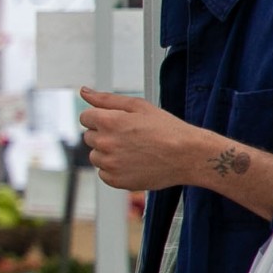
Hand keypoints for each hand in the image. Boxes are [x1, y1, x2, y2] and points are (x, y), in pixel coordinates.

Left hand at [78, 87, 202, 191]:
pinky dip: (114, 169)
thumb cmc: (166, 129)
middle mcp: (105, 143)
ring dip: (108, 153)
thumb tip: (84, 92)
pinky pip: (104, 173)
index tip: (117, 123)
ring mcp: (109, 164)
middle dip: (104, 134)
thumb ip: (106, 99)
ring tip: (133, 150)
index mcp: (108, 121)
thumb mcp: (138, 106)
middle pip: (89, 137)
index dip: (101, 118)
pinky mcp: (115, 180)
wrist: (188, 156)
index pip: (85, 118)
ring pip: (95, 156)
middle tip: (130, 136)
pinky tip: (133, 163)